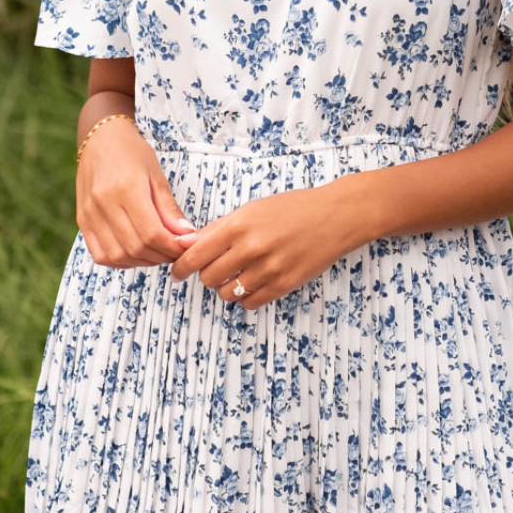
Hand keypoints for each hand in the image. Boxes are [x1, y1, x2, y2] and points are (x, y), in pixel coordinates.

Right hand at [77, 120, 198, 268]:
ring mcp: (89, 214)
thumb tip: (187, 237)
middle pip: (135, 248)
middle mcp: (104, 203)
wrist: (100, 138)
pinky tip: (135, 252)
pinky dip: (121, 260)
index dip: (171, 247)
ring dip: (142, 262)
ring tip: (156, 252)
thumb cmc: (132, 153)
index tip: (185, 247)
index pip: (152, 233)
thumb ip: (169, 209)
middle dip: (160, 256)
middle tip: (174, 251)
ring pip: (117, 256)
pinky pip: (100, 255)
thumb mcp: (156, 176)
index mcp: (126, 189)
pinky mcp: (82, 221)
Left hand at [167, 185, 360, 309]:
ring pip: (226, 293)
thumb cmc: (292, 209)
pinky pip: (249, 302)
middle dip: (206, 275)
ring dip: (226, 287)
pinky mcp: (284, 285)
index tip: (177, 273)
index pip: (194, 255)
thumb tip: (188, 245)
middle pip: (208, 277)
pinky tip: (253, 283)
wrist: (335, 217)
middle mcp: (251, 248)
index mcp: (238, 226)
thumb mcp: (251, 209)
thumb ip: (219, 229)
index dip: (180, 267)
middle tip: (215, 269)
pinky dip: (245, 296)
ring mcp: (268, 269)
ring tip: (237, 274)